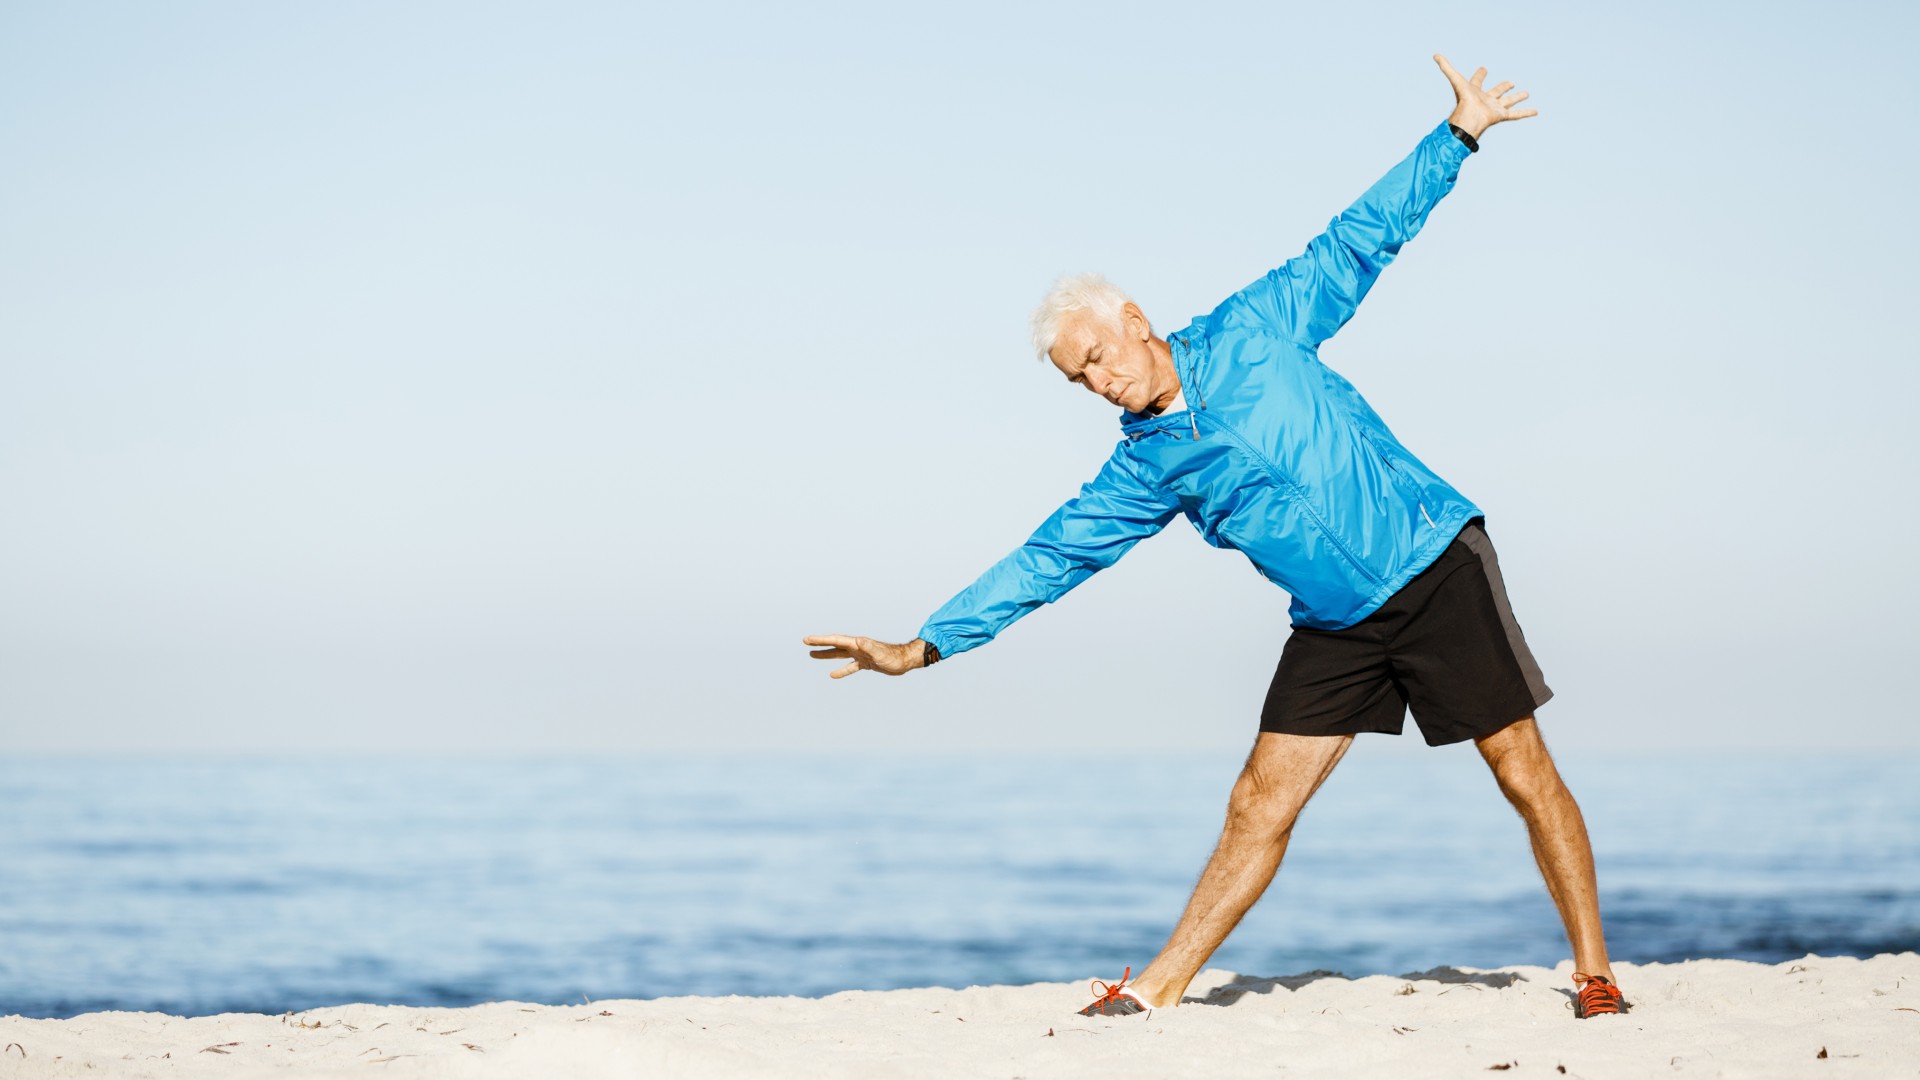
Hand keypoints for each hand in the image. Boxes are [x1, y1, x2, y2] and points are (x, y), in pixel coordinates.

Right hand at [803, 634, 923, 678]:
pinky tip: (832, 674)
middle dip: (820, 644)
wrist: (904, 661)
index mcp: (857, 644)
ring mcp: (860, 655)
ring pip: (839, 655)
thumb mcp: (880, 653)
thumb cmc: (893, 656)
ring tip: (812, 655)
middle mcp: (857, 647)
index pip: (835, 640)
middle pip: (834, 645)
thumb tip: (858, 640)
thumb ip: (869, 647)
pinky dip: (841, 670)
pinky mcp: (865, 663)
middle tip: (806, 642)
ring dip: (826, 655)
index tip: (808, 639)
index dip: (821, 640)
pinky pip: (850, 667)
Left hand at [1433, 54, 1536, 140]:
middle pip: (1496, 91)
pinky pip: (1516, 114)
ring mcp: (1494, 108)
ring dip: (1517, 97)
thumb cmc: (1462, 100)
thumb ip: (1446, 67)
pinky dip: (1526, 113)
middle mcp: (1485, 99)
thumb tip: (1435, 55)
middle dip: (1503, 87)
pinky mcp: (1501, 115)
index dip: (1480, 75)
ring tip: (1526, 93)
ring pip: (1508, 102)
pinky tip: (1535, 111)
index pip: (1477, 80)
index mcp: (1474, 91)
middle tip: (1511, 82)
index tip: (1483, 69)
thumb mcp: (1455, 80)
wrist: (1468, 118)